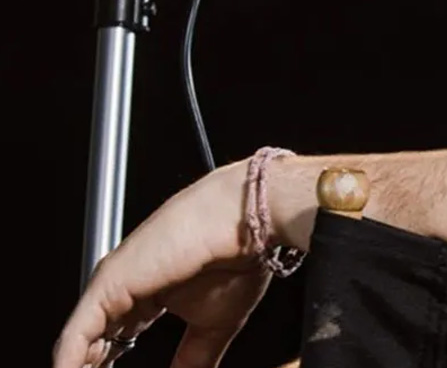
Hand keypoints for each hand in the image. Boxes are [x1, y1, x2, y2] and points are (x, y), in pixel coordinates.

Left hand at [52, 161, 270, 367]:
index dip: (109, 367)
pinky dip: (70, 362)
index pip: (114, 342)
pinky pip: (76, 335)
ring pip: (79, 342)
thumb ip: (193, 359)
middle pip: (93, 343)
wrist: (247, 222)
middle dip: (92, 367)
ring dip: (78, 367)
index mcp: (147, 296)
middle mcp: (125, 288)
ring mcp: (113, 285)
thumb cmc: (239, 258)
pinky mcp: (108, 283)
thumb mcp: (214, 325)